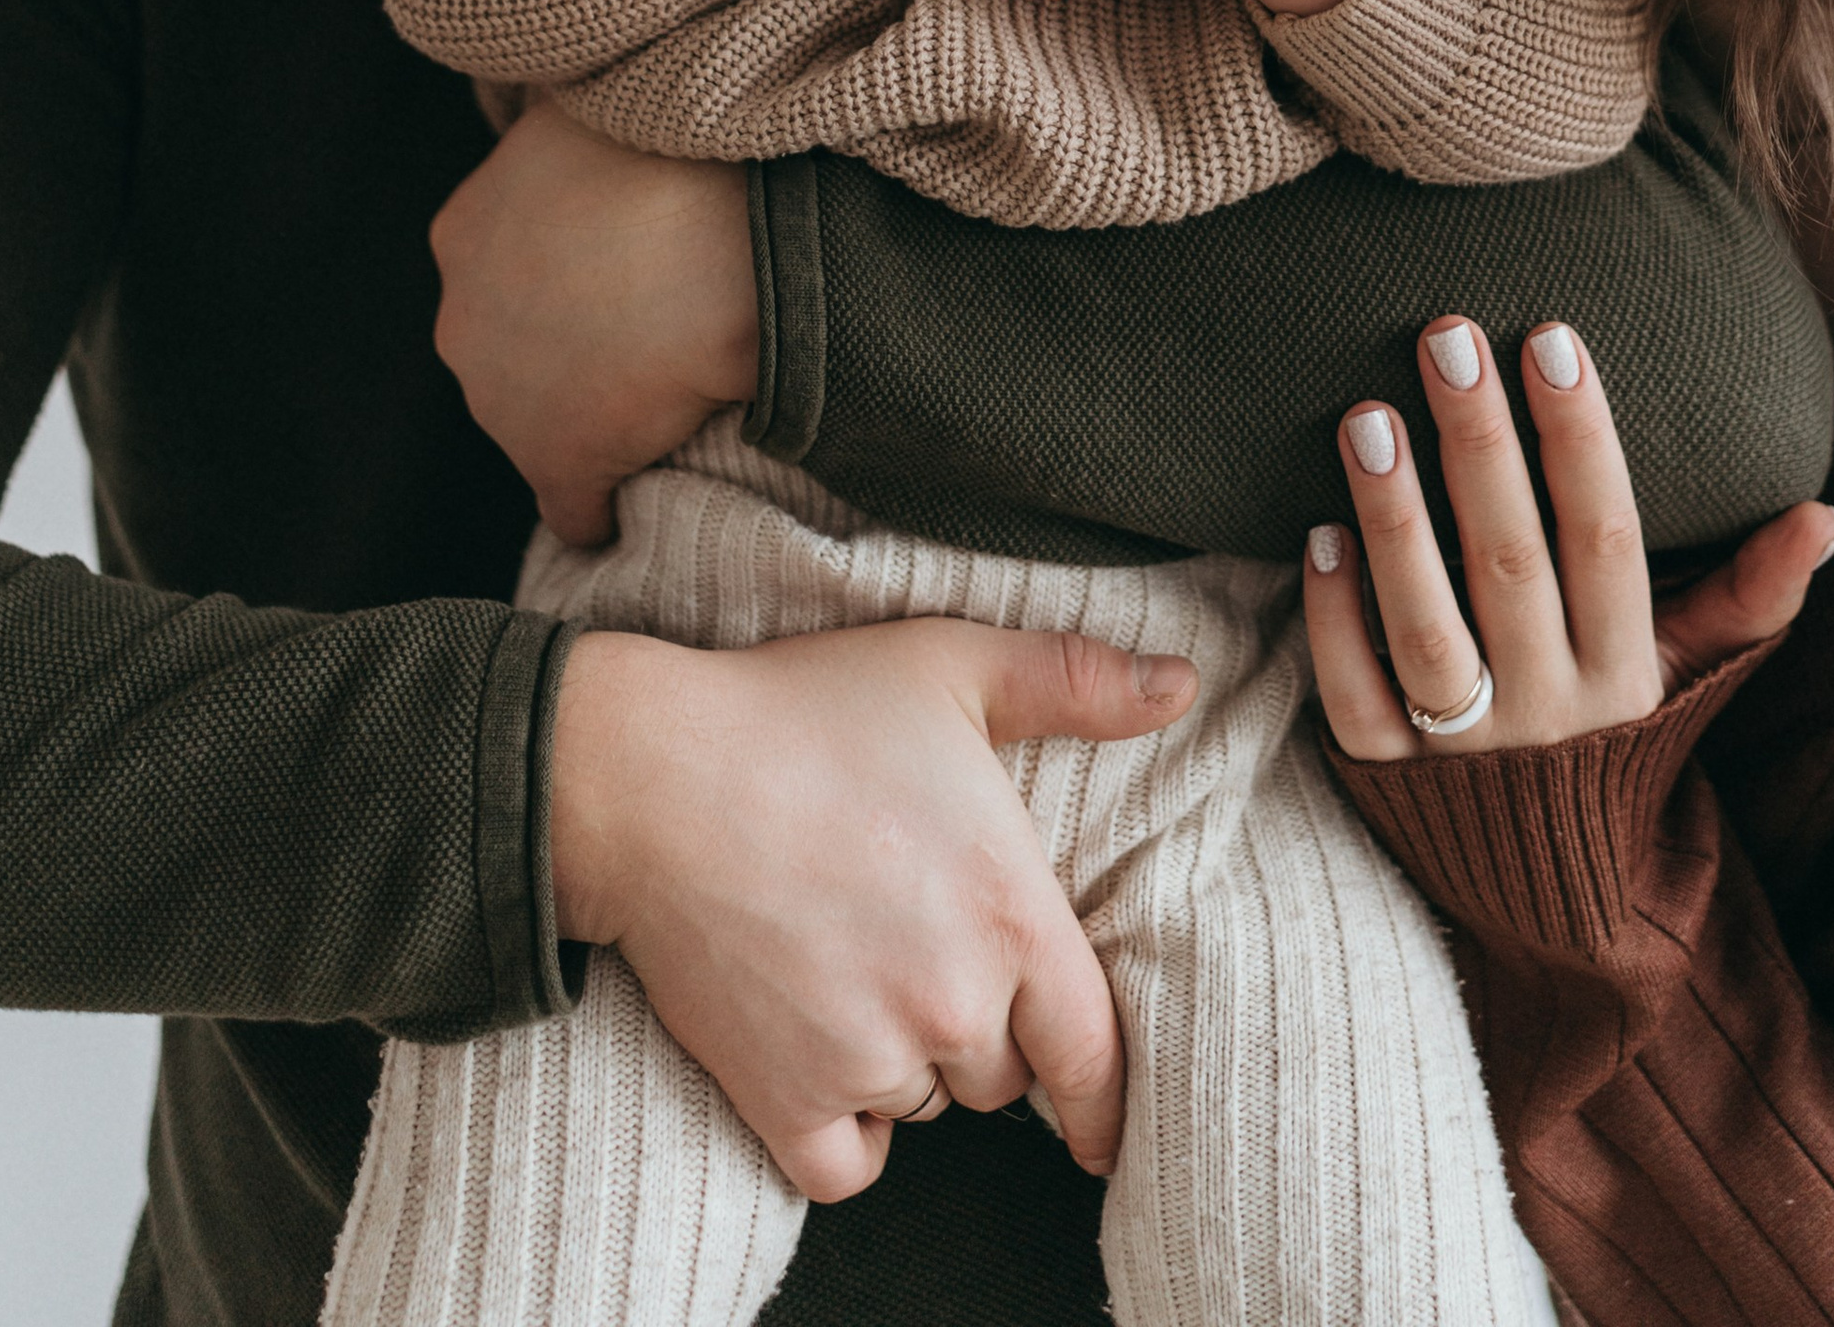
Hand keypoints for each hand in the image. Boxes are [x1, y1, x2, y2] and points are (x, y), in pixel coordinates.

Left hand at [429, 111, 757, 542]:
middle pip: (514, 352)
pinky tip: (649, 495)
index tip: (625, 273)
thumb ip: (567, 151)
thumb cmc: (668, 153)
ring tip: (673, 389)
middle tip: (657, 321)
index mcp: (463, 233)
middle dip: (571, 344)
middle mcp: (461, 320)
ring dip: (597, 412)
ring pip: (544, 421)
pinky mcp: (558, 460)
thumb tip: (594, 154)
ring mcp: (501, 397)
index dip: (567, 282)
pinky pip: (578, 508)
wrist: (713, 232)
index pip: (504, 279)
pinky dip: (610, 505)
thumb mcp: (589, 118)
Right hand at [549, 614, 1196, 1198]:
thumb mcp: (955, 666)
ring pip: (924, 1108)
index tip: (1103, 1124)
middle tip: (917, 948)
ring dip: (906, 1065)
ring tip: (854, 967)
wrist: (654, 774)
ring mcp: (870, 1059)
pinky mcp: (785, 1099)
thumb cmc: (805, 710)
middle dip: (977, 1028)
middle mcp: (956, 1003)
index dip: (1106, 1096)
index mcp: (1015, 915)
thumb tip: (1180, 684)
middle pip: (1002, 1076)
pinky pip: (846, 1167)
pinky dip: (842, 1133)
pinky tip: (822, 1059)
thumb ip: (1077, 681)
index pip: (1094, 1053)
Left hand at [1303, 314, 1833, 758]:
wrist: (1555, 901)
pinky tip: (1317, 534)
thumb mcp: (1689, 671)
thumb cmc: (1617, 737)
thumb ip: (1752, 594)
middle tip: (1445, 335)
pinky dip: (1335, 621)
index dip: (1581, 438)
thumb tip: (1829, 516)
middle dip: (1479, 445)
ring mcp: (1465, 749)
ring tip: (1366, 418)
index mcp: (1625, 669)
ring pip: (1426, 628)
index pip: (1606, 537)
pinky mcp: (1389, 779)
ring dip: (1394, 522)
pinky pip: (1357, 698)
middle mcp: (1549, 707)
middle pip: (1511, 563)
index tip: (1552, 338)